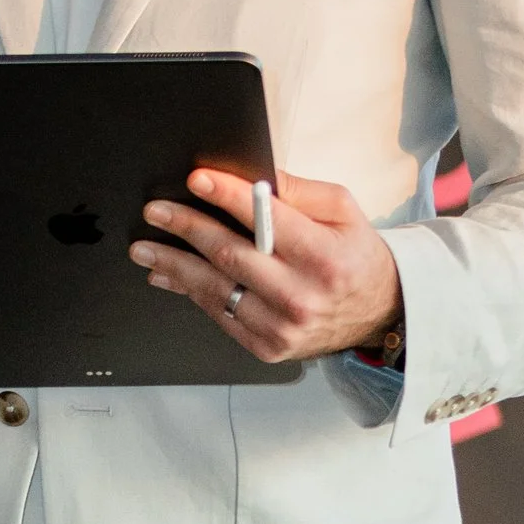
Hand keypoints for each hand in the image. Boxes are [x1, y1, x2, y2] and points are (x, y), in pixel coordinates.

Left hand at [131, 168, 402, 364]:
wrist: (379, 312)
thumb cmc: (355, 254)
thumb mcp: (342, 211)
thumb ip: (298, 191)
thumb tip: (251, 176)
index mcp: (323, 257)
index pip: (266, 221)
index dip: (226, 197)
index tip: (196, 179)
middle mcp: (301, 296)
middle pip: (230, 255)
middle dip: (186, 229)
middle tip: (155, 211)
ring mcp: (282, 327)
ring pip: (216, 289)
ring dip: (173, 266)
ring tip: (144, 248)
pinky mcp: (267, 346)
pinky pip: (219, 315)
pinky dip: (190, 293)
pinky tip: (168, 276)